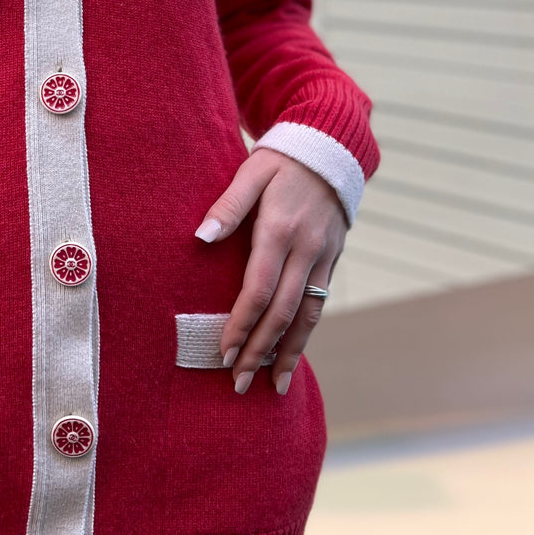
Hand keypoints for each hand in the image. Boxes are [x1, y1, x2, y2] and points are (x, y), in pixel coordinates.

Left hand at [194, 147, 344, 396]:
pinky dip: (306, 333)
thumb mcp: (250, 172)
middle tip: (239, 383)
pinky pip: (319, 304)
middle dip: (260, 350)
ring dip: (289, 353)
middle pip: (282, 312)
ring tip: (273, 387)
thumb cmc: (280, 160)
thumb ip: (227, 206)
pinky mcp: (333, 259)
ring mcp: (324, 256)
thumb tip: (200, 238)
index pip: (258, 289)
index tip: (223, 352)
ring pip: (308, 315)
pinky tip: (293, 354)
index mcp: (279, 230)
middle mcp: (306, 249)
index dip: (240, 325)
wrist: (331, 147)